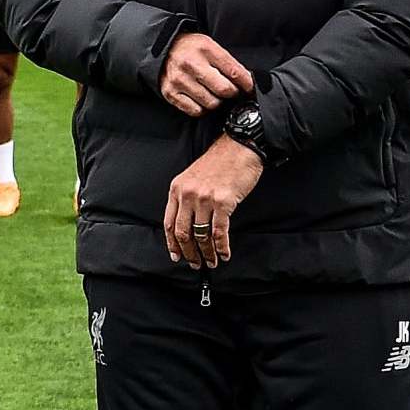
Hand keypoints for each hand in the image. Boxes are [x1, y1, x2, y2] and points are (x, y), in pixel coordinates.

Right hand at [158, 33, 253, 116]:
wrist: (163, 49)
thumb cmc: (191, 48)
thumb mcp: (211, 46)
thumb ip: (228, 63)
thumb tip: (247, 81)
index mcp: (205, 49)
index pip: (234, 72)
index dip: (247, 83)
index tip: (250, 88)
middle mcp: (191, 64)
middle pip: (224, 90)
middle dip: (232, 92)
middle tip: (230, 89)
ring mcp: (179, 80)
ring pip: (211, 103)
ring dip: (216, 101)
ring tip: (212, 92)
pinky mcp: (171, 93)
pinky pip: (195, 110)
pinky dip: (202, 108)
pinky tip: (201, 98)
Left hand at [164, 137, 264, 270]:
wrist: (240, 146)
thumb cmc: (220, 161)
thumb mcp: (194, 176)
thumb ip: (187, 197)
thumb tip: (188, 224)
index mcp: (177, 188)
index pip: (169, 222)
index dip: (172, 243)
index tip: (176, 255)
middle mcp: (187, 194)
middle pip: (183, 233)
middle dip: (189, 253)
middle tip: (195, 263)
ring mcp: (204, 199)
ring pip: (201, 235)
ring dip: (207, 253)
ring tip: (211, 262)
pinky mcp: (223, 202)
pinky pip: (219, 232)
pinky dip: (221, 247)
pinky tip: (224, 254)